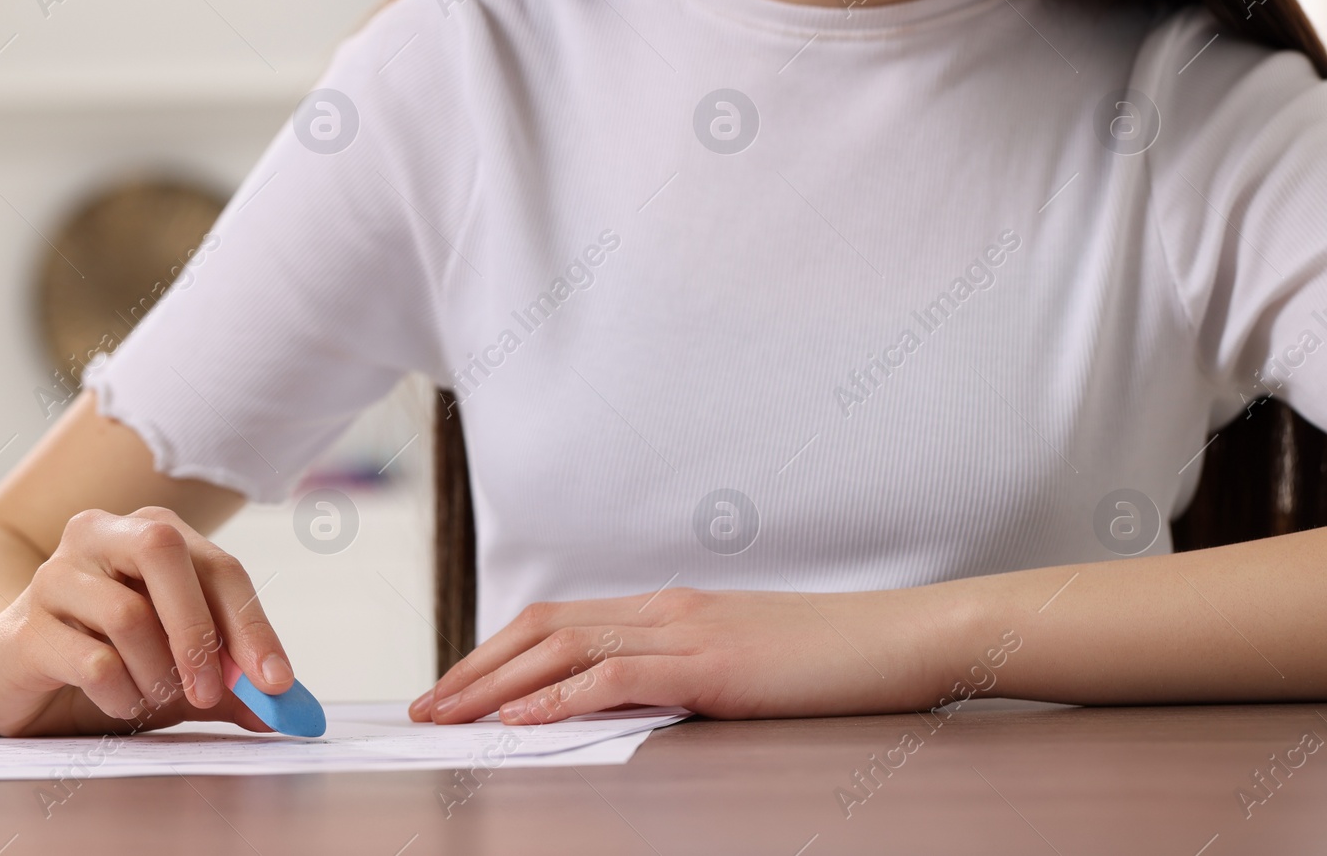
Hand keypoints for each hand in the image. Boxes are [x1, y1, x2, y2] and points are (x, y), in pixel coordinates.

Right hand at [0, 506, 293, 735]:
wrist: (9, 674)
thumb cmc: (106, 657)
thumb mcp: (180, 670)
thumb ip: (230, 683)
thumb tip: (283, 711)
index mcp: (150, 532)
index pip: (219, 566)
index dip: (252, 625)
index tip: (276, 683)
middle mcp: (101, 535)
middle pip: (165, 553)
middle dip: (200, 631)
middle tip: (212, 693)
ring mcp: (56, 575)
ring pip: (129, 615)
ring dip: (156, 674)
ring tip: (154, 699)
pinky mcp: (25, 626)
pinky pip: (92, 661)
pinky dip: (120, 694)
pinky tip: (120, 702)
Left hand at [408, 587, 950, 725]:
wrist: (901, 637)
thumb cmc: (828, 658)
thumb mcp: (740, 660)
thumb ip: (681, 672)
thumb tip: (626, 700)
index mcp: (668, 608)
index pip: (559, 621)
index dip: (497, 652)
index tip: (455, 688)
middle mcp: (665, 609)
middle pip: (544, 627)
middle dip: (474, 669)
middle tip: (426, 709)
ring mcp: (687, 632)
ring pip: (566, 646)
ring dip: (496, 684)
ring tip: (450, 717)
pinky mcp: (713, 665)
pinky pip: (620, 677)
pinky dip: (563, 695)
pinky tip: (524, 718)